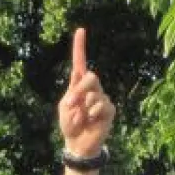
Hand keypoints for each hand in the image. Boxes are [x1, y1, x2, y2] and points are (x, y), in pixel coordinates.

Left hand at [58, 28, 115, 158]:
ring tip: (81, 118)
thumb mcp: (65, 107)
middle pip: (91, 76)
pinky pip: (102, 106)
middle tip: (72, 103)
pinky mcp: (109, 110)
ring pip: (95, 93)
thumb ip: (72, 92)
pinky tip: (91, 121)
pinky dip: (93, 114)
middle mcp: (92, 88)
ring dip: (84, 106)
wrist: (78, 144)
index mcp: (78, 85)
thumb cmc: (70, 125)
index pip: (80, 63)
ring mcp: (102, 98)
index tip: (80, 30)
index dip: (80, 47)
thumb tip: (79, 74)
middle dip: (80, 89)